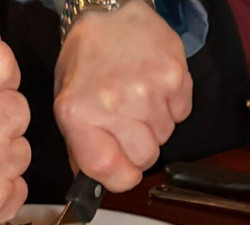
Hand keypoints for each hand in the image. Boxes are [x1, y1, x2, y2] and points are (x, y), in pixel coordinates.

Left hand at [53, 1, 191, 191]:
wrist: (109, 12)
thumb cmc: (86, 61)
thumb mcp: (67, 105)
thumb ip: (81, 148)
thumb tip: (96, 182)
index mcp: (79, 114)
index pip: (108, 171)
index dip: (119, 179)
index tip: (121, 172)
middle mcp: (114, 104)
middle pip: (144, 158)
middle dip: (138, 150)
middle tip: (127, 126)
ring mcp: (148, 90)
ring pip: (164, 137)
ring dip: (153, 126)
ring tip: (137, 99)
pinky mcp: (175, 77)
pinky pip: (181, 115)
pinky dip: (170, 108)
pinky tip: (153, 88)